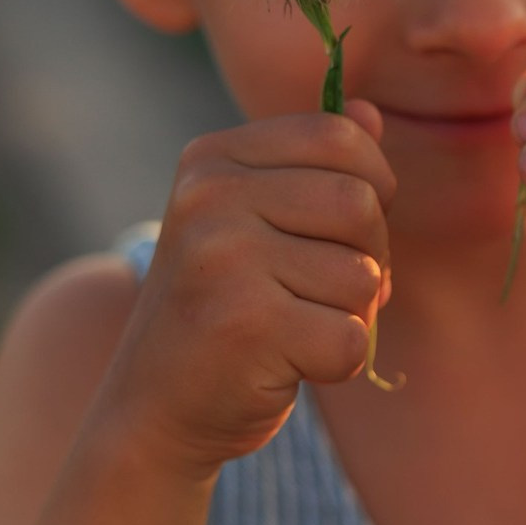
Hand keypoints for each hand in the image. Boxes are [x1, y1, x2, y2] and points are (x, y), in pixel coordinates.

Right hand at [101, 104, 394, 475]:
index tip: (345, 232)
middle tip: (327, 292)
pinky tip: (286, 365)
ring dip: (349, 315)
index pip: (340, 136)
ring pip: (361, 277)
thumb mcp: (257, 224)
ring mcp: (221, 260)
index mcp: (213, 159)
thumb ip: (315, 168)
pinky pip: (352, 339)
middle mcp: (209, 198)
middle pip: (360, 202)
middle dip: (369, 256)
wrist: (154, 412)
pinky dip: (338, 364)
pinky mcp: (244, 327)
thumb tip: (368, 112)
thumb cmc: (225, 311)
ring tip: (293, 328)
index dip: (372, 187)